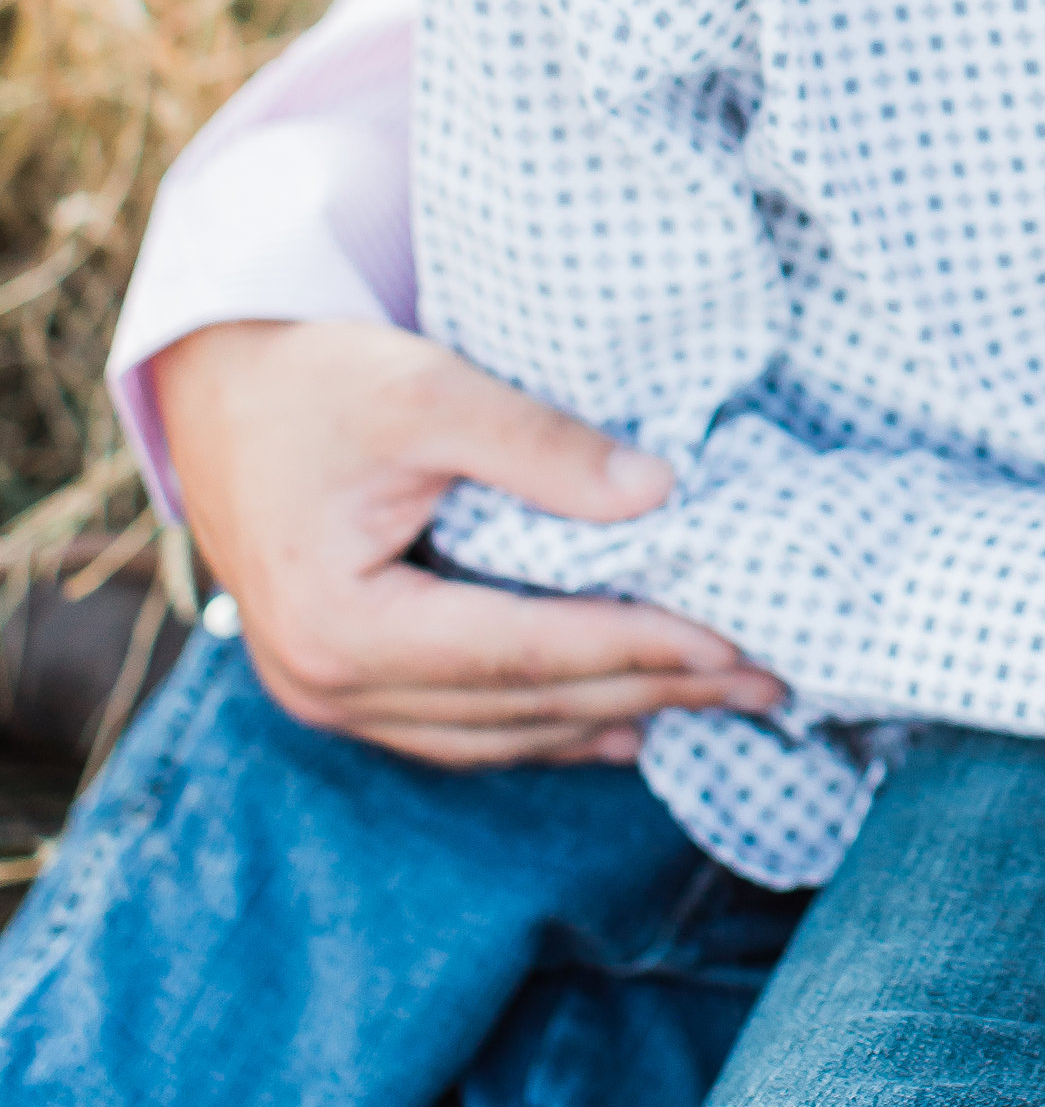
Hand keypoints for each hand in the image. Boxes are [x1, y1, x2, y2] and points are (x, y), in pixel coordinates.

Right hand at [154, 320, 786, 768]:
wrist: (215, 384)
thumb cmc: (314, 375)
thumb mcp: (428, 389)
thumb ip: (542, 447)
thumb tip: (661, 495)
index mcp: (342, 624)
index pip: (523, 652)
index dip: (638, 650)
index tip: (738, 644)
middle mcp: (327, 685)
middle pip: (522, 706)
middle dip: (654, 691)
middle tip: (768, 681)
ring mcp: (326, 696)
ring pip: (498, 731)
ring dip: (613, 714)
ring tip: (721, 702)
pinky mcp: (340, 682)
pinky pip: (462, 726)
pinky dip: (548, 724)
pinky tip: (624, 725)